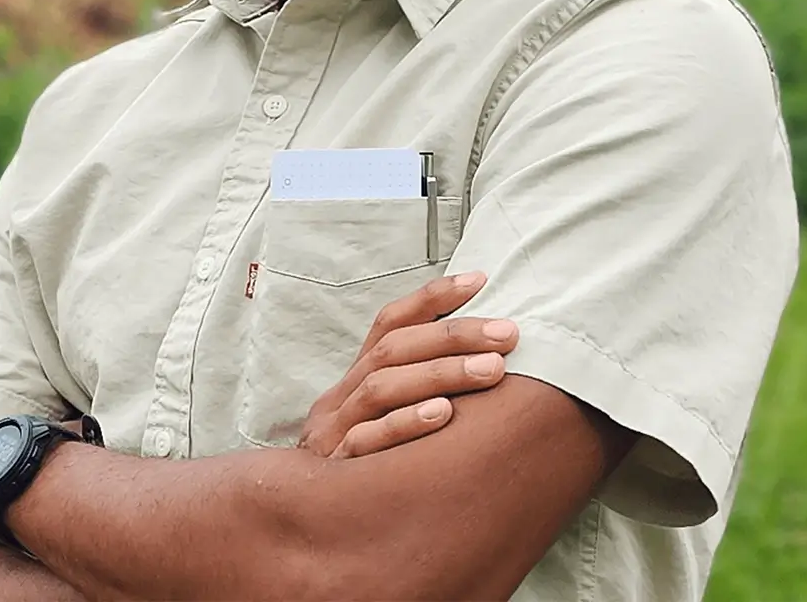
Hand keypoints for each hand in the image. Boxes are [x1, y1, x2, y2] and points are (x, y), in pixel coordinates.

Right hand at [298, 271, 518, 458]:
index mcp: (354, 378)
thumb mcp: (380, 424)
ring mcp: (333, 431)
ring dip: (440, 373)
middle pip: (394, 349)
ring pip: (382, 387)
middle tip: (508, 334)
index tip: (480, 280)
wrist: (298, 526)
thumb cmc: (361, 470)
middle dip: (454, 335)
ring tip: (492, 369)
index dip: (432, 298)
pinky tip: (444, 415)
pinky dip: (405, 424)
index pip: (390, 323)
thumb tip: (485, 356)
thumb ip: (417, 391)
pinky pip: (366, 442)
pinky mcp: (334, 469)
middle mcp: (341, 397)